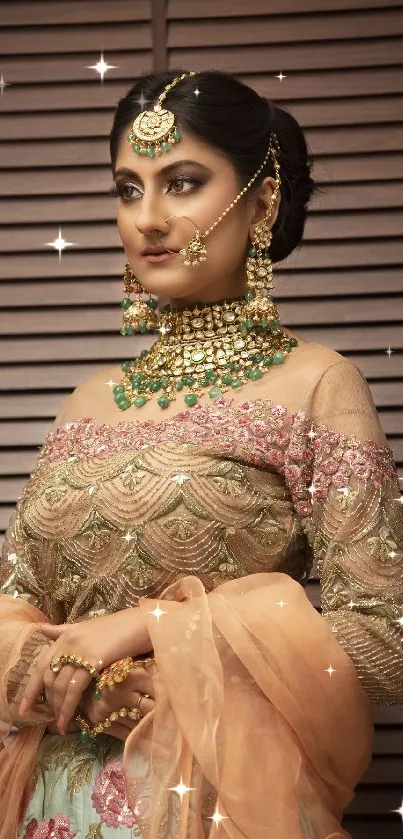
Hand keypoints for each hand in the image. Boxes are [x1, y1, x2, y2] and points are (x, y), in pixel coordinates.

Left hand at [20, 608, 152, 729]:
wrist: (143, 623)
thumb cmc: (120, 627)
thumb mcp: (88, 627)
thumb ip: (64, 631)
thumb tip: (42, 630)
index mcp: (66, 634)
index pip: (41, 664)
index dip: (31, 688)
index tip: (24, 707)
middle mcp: (68, 641)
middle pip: (48, 677)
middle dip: (46, 701)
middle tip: (51, 719)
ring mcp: (80, 650)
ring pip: (59, 685)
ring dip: (58, 708)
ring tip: (61, 724)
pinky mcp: (93, 660)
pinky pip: (74, 688)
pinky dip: (69, 706)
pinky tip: (69, 719)